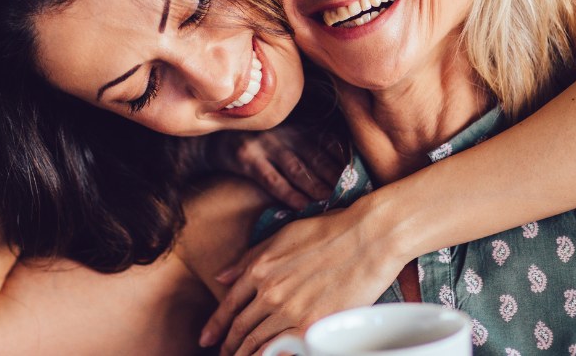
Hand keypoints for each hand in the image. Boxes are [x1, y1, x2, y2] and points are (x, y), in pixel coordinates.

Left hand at [198, 201, 403, 355]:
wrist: (368, 238)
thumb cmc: (330, 231)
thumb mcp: (282, 235)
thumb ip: (249, 258)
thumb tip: (221, 276)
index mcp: (260, 269)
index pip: (230, 305)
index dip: (216, 326)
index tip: (207, 339)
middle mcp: (270, 293)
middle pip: (241, 329)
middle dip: (230, 347)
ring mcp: (290, 312)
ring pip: (257, 344)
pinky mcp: (312, 327)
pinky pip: (281, 351)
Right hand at [212, 126, 343, 208]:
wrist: (215, 141)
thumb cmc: (258, 142)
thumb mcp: (283, 135)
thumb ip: (307, 146)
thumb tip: (341, 171)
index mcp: (297, 126)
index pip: (327, 144)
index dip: (344, 162)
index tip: (361, 178)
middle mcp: (283, 133)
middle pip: (316, 157)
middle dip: (335, 177)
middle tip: (352, 193)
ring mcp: (265, 145)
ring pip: (297, 169)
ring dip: (316, 186)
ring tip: (331, 200)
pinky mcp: (248, 159)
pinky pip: (272, 180)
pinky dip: (288, 193)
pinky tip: (302, 205)